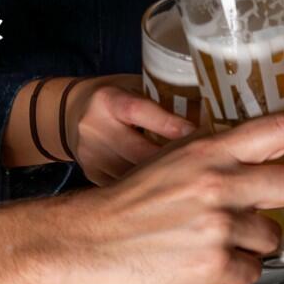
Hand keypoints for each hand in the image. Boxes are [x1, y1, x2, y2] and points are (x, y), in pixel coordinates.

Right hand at [54, 114, 283, 283]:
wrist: (89, 242)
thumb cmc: (130, 206)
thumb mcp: (176, 162)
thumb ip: (219, 159)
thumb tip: (265, 163)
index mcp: (210, 151)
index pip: (279, 130)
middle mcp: (220, 183)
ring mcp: (219, 225)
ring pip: (272, 237)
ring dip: (256, 245)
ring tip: (219, 244)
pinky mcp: (214, 264)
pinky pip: (251, 271)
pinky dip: (235, 271)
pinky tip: (206, 265)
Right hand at [63, 74, 196, 184]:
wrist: (71, 115)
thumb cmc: (117, 100)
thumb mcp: (135, 88)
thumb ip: (164, 101)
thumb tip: (212, 117)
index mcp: (108, 100)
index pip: (139, 112)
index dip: (170, 125)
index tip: (199, 134)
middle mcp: (95, 128)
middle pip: (142, 154)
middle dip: (177, 164)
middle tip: (206, 170)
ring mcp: (92, 156)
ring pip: (138, 178)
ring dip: (168, 184)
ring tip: (193, 185)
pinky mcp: (92, 176)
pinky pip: (129, 190)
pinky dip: (153, 193)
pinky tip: (171, 195)